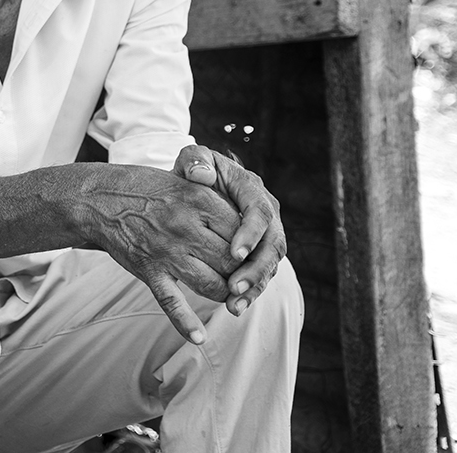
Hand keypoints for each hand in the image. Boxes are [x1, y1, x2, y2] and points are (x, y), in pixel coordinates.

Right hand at [81, 164, 240, 343]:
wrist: (98, 200)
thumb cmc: (146, 189)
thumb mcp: (184, 181)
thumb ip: (216, 200)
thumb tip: (248, 225)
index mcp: (200, 201)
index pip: (243, 234)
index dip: (251, 248)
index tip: (252, 253)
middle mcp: (186, 227)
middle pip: (233, 263)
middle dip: (243, 274)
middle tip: (243, 277)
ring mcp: (167, 252)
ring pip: (213, 286)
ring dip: (225, 295)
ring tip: (226, 294)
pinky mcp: (148, 270)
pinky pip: (172, 302)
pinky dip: (186, 323)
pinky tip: (199, 338)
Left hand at [172, 145, 286, 316]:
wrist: (194, 186)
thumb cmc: (194, 172)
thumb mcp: (192, 159)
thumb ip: (195, 160)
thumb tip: (201, 174)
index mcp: (253, 189)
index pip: (260, 212)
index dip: (251, 234)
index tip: (234, 253)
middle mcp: (267, 213)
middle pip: (273, 244)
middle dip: (256, 268)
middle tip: (234, 286)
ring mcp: (266, 234)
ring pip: (270, 264)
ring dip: (254, 285)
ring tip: (234, 304)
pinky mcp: (259, 252)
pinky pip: (261, 274)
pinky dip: (250, 291)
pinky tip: (234, 306)